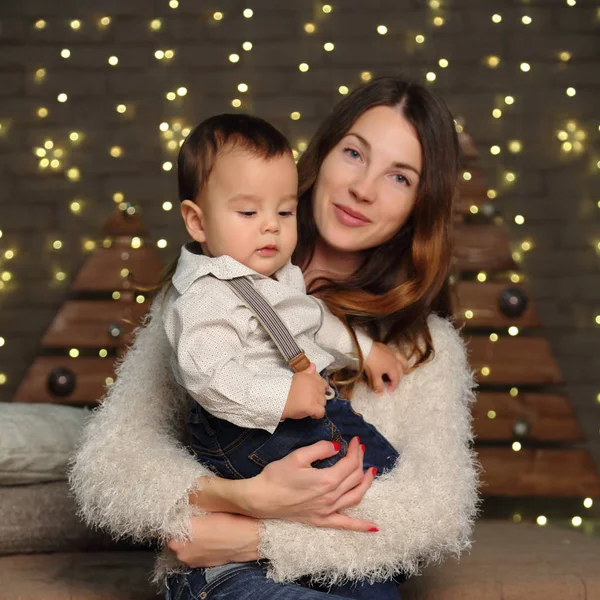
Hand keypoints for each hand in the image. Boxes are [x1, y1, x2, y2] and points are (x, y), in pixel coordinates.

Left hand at [167, 513, 259, 567]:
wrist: (249, 539)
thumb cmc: (230, 520)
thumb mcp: (208, 508)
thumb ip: (190, 511)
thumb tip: (182, 506)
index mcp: (180, 532)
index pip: (169, 522)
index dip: (176, 515)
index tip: (183, 510)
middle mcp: (179, 550)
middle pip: (173, 535)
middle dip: (181, 528)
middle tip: (194, 519)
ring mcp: (189, 560)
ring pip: (181, 546)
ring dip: (187, 538)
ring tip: (203, 528)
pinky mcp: (198, 565)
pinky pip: (191, 553)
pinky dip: (195, 546)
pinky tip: (208, 538)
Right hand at [240, 436, 377, 530]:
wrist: (261, 499)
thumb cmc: (276, 476)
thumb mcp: (297, 456)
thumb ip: (320, 449)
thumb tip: (336, 447)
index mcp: (327, 480)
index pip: (350, 463)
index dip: (355, 450)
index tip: (354, 440)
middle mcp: (331, 497)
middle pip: (355, 477)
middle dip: (360, 460)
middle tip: (358, 449)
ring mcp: (328, 511)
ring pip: (356, 497)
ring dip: (366, 483)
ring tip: (370, 472)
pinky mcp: (321, 520)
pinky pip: (346, 524)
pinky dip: (361, 525)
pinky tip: (374, 527)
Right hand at [281, 362, 328, 419]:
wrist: (279, 398)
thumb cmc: (286, 388)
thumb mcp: (297, 376)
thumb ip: (307, 371)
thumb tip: (313, 365)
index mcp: (312, 378)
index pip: (324, 383)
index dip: (320, 389)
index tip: (314, 392)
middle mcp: (316, 386)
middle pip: (323, 394)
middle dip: (318, 398)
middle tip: (308, 400)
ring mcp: (316, 397)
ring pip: (323, 403)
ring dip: (317, 406)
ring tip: (307, 406)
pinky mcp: (314, 407)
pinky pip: (321, 412)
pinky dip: (317, 414)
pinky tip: (310, 414)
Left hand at [364, 342, 407, 394]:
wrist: (365, 347)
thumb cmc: (370, 362)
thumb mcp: (373, 375)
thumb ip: (378, 385)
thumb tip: (381, 393)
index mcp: (393, 368)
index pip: (396, 379)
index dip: (394, 386)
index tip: (389, 390)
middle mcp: (395, 360)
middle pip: (401, 371)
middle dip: (398, 378)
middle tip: (393, 382)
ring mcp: (392, 353)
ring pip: (402, 361)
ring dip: (402, 367)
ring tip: (401, 370)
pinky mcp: (388, 348)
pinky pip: (397, 354)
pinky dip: (398, 359)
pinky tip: (393, 360)